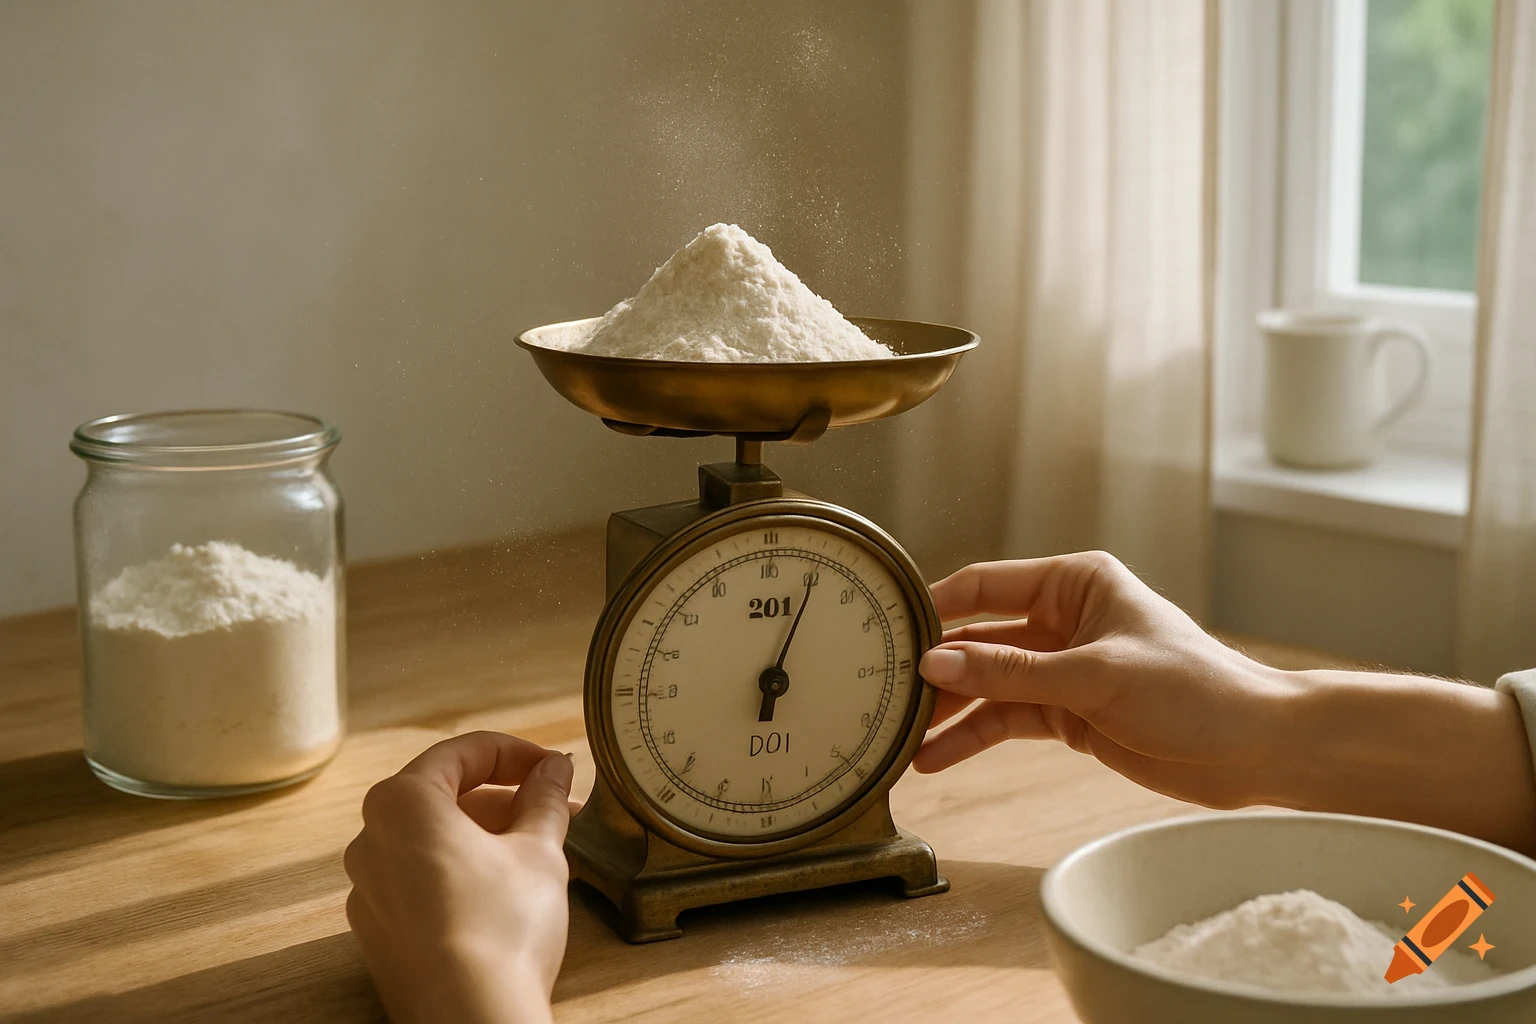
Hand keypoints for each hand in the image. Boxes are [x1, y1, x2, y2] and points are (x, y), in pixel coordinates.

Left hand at [344, 731, 573, 1023]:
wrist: (471, 1019)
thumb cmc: (499, 930)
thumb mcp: (539, 850)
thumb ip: (545, 799)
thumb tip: (553, 770)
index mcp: (401, 804)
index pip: (462, 753)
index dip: (517, 753)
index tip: (552, 767)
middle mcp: (371, 842)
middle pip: (445, 797)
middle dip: (506, 799)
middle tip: (556, 807)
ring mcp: (370, 893)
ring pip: (434, 843)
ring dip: (488, 837)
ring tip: (541, 850)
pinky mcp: (381, 935)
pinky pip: (422, 884)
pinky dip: (464, 874)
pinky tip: (508, 892)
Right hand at [913, 551, 1289, 807]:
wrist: (1253, 748)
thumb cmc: (1195, 688)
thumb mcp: (1095, 674)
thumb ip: (1011, 672)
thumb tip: (936, 666)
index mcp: (1075, 582)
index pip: (987, 584)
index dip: (937, 606)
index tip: (888, 627)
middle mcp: (1063, 620)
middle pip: (979, 638)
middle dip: (937, 668)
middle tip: (884, 690)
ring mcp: (1063, 669)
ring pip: (988, 685)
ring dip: (949, 711)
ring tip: (901, 736)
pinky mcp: (1068, 714)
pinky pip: (1006, 720)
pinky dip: (972, 738)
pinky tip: (937, 757)